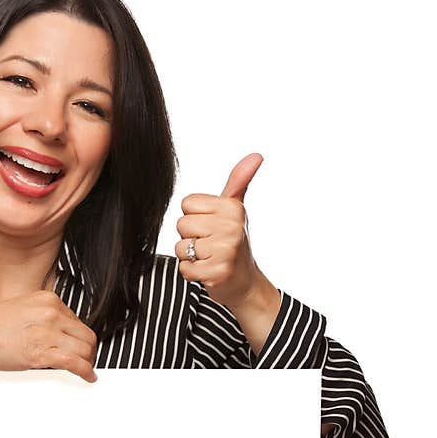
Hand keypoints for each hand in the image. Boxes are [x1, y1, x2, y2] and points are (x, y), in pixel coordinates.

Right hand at [0, 290, 97, 382]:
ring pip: (85, 350)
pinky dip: (86, 372)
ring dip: (88, 362)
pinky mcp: (41, 352)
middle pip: (86, 335)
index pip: (76, 320)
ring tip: (84, 370)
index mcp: (47, 300)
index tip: (78, 345)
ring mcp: (48, 332)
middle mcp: (51, 313)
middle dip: (89, 350)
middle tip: (86, 360)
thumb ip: (40, 318)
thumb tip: (52, 334)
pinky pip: (75, 363)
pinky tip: (87, 376)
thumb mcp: (22, 309)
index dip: (79, 337)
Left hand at [175, 153, 266, 307]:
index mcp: (232, 207)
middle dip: (190, 237)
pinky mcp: (217, 273)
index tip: (211, 226)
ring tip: (210, 258)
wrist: (244, 282)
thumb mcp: (235, 209)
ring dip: (191, 256)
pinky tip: (209, 272)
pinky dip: (192, 273)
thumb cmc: (233, 241)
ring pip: (181, 247)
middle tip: (210, 244)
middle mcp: (231, 226)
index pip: (187, 204)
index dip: (194, 217)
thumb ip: (238, 181)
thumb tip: (256, 155)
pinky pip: (185, 268)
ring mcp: (226, 250)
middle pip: (181, 225)